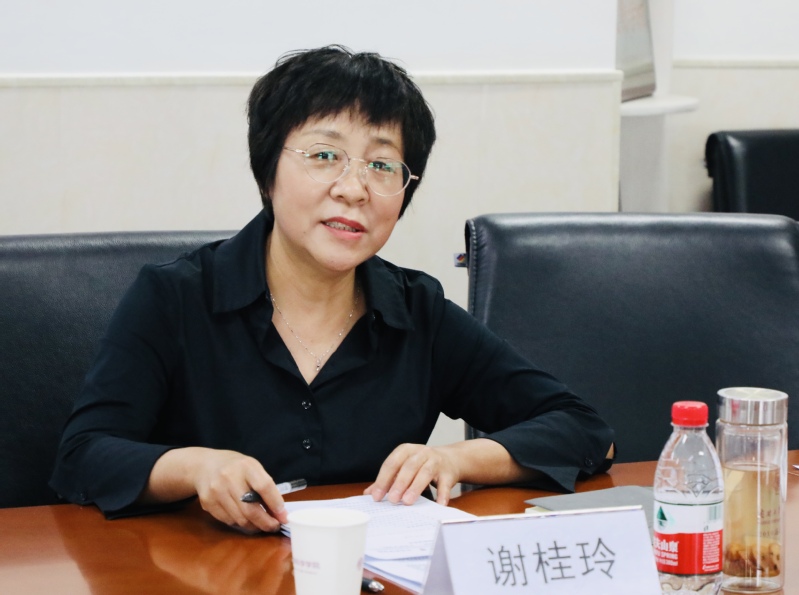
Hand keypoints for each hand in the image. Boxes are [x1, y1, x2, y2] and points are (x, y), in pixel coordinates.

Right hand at [145, 447, 288, 533]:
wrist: (204, 465)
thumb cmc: (235, 467)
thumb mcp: (252, 468)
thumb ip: (265, 486)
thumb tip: (278, 512)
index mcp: (246, 466)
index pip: (264, 487)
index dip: (275, 504)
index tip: (283, 516)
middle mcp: (229, 477)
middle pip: (250, 509)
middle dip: (266, 523)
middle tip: (274, 527)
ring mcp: (216, 491)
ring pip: (240, 519)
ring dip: (254, 526)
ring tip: (261, 524)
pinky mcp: (207, 503)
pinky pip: (228, 521)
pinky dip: (240, 523)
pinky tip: (244, 518)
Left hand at [363, 443, 459, 506]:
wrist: (451, 459)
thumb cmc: (422, 464)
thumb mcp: (404, 467)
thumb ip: (388, 479)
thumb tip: (370, 493)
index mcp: (406, 450)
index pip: (392, 463)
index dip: (383, 479)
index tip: (376, 496)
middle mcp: (421, 453)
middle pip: (409, 466)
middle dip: (399, 483)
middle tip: (392, 499)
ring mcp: (436, 461)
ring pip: (425, 472)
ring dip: (416, 487)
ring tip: (408, 501)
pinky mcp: (448, 473)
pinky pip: (445, 484)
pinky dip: (442, 495)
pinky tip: (437, 505)